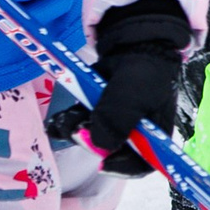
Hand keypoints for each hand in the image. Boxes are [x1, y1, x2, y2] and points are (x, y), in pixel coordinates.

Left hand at [54, 0, 192, 175]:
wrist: (133, 42)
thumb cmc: (144, 72)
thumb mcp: (133, 96)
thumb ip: (116, 121)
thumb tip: (98, 145)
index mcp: (152, 136)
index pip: (141, 164)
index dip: (122, 168)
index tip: (103, 163)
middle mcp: (131, 134)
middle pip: (108, 152)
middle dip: (90, 142)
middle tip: (78, 129)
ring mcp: (111, 122)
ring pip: (88, 138)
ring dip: (73, 131)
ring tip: (65, 119)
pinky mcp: (95, 111)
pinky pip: (77, 124)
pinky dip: (64, 123)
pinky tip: (56, 119)